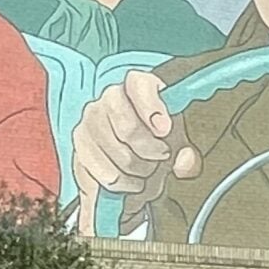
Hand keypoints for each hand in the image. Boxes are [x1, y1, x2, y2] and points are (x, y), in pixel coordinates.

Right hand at [72, 70, 200, 235]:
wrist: (134, 156)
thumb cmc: (160, 142)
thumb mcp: (181, 146)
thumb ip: (188, 156)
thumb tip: (184, 163)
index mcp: (140, 86)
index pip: (140, 87)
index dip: (151, 107)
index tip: (165, 130)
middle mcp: (111, 97)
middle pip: (127, 127)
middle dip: (149, 150)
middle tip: (162, 157)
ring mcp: (91, 119)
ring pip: (114, 153)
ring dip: (136, 170)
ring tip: (147, 171)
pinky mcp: (80, 143)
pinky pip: (100, 169)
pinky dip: (120, 182)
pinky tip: (131, 181)